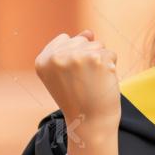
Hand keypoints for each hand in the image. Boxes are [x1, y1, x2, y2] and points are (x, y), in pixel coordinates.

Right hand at [34, 29, 120, 154]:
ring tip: (92, 82)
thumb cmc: (80, 98)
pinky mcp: (96, 58)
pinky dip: (111, 67)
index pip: (65, 39)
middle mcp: (56, 57)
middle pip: (82, 40)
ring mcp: (76, 56)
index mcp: (42, 60)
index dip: (74, 57)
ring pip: (98, 45)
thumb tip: (89, 32)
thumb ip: (73, 49)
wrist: (91, 123)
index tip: (72, 78)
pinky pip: (110, 53)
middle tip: (83, 82)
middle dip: (88, 57)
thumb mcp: (67, 73)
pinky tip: (102, 82)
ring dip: (101, 62)